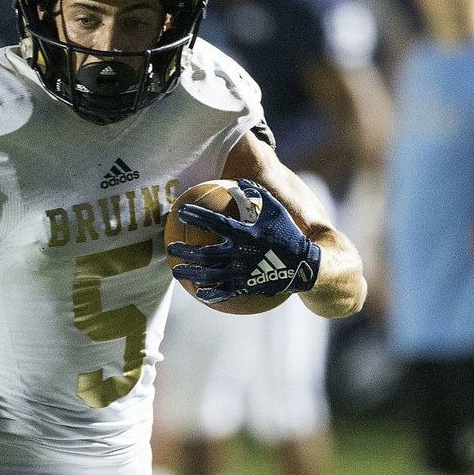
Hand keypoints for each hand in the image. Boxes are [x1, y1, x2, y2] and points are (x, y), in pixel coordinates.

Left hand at [167, 178, 320, 304]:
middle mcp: (239, 254)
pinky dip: (210, 292)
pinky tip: (199, 292)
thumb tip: (240, 182)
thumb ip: (257, 195)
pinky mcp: (246, 287)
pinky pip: (224, 291)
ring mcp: (241, 273)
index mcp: (245, 233)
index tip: (180, 210)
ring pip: (209, 275)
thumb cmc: (288, 234)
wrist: (305, 265)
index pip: (214, 222)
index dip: (196, 215)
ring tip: (176, 270)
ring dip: (190, 273)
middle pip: (204, 254)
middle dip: (185, 251)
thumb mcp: (276, 210)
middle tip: (171, 247)